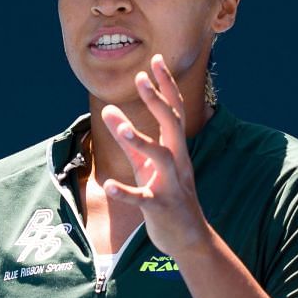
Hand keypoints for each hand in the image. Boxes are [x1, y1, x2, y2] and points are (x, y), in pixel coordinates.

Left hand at [99, 54, 212, 257]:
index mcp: (175, 149)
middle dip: (157, 101)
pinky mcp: (160, 208)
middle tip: (140, 78)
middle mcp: (178, 162)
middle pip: (172, 125)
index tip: (156, 59)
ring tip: (120, 127)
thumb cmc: (165, 196)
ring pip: (160, 158)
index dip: (165, 86)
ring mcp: (171, 184)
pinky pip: (142, 198)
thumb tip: (109, 110)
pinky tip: (108, 185)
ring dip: (139, 141)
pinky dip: (126, 192)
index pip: (173, 110)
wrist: (188, 238)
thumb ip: (127, 139)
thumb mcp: (145, 165)